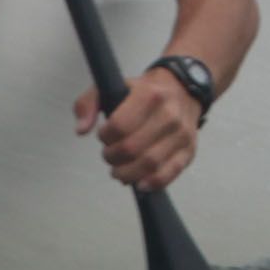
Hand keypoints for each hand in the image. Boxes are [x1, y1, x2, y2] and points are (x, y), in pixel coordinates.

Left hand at [76, 70, 201, 191]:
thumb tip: (81, 130)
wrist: (182, 89)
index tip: (104, 136)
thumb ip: (88, 103)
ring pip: (150, 164)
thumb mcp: (112, 86)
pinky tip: (139, 183)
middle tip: (109, 156)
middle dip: (113, 158)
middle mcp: (169, 114)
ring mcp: (181, 134)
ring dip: (127, 173)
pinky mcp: (188, 150)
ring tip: (119, 171)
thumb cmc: (144, 91)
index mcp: (149, 95)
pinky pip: (170, 173)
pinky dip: (152, 183)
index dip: (105, 137)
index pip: (119, 126)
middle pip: (132, 148)